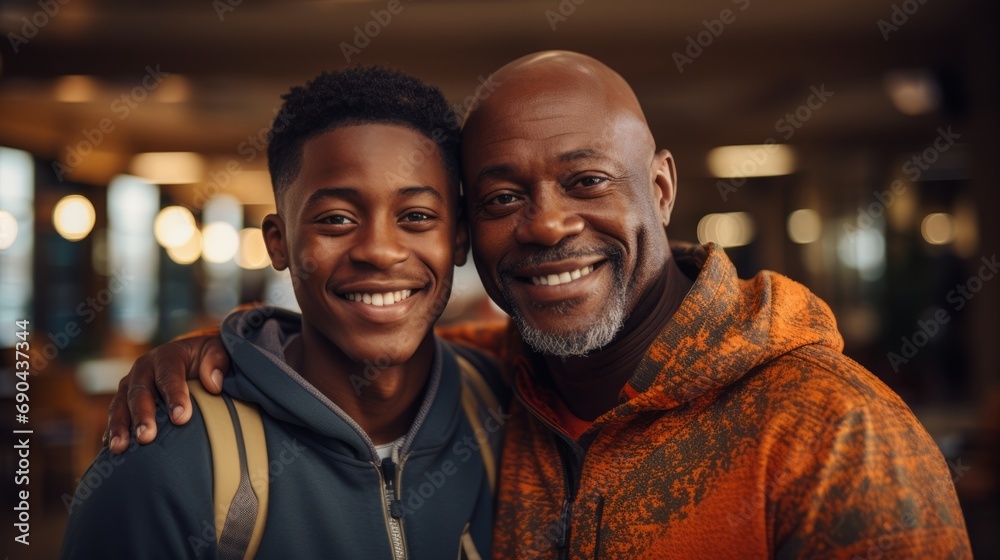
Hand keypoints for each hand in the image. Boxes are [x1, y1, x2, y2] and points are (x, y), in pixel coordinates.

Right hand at [105, 331, 229, 453]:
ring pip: (120, 405)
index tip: (181, 418)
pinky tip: (112, 451)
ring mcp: (130, 385)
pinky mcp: (124, 401)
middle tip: (146, 437)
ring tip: (119, 448)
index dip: (174, 395)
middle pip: (139, 392)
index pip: (169, 375)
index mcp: (167, 356)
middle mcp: (143, 369)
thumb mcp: (218, 351)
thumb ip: (217, 361)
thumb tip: (213, 384)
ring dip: (119, 427)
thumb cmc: (206, 358)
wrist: (191, 358)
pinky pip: (115, 416)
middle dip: (142, 416)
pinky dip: (111, 432)